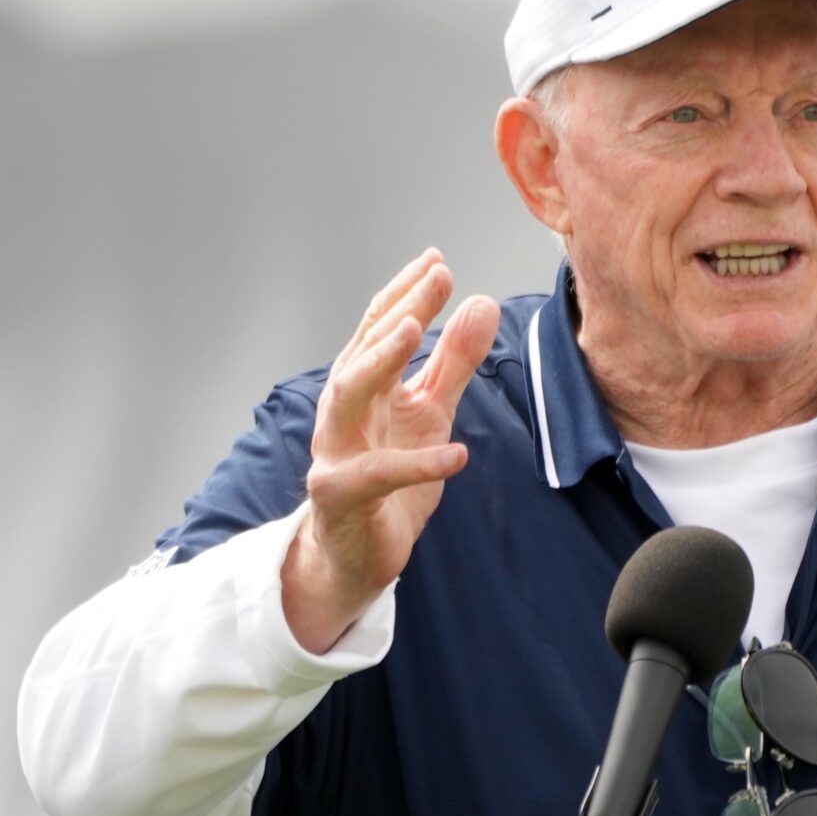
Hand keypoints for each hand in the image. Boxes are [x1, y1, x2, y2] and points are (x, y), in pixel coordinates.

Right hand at [282, 249, 500, 650]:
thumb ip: (453, 363)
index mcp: (362, 386)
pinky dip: (417, 464)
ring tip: (416, 332)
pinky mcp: (340, 496)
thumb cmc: (390, 479)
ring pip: (346, 396)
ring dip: (379, 361)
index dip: (407, 293)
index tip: (438, 261)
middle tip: (436, 276)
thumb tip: (482, 303)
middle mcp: (342, 411)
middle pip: (363, 350)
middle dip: (398, 310)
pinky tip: (458, 454)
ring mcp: (334, 451)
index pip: (380, 329)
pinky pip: (375, 475)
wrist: (358, 554)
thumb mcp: (430, 413)